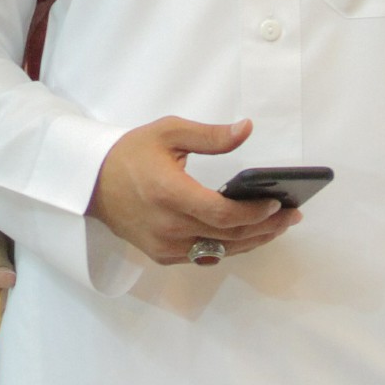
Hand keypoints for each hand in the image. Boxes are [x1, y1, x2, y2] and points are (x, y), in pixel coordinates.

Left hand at [0, 205, 15, 384]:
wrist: (1, 176)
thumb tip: (7, 283)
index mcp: (19, 281)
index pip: (10, 335)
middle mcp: (22, 287)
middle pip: (15, 342)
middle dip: (1, 380)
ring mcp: (20, 283)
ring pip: (14, 331)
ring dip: (3, 365)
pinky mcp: (14, 273)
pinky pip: (13, 311)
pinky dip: (8, 337)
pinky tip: (4, 359)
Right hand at [86, 117, 297, 266]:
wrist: (92, 182)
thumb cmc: (131, 153)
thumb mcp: (169, 132)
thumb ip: (210, 135)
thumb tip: (246, 129)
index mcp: (169, 194)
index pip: (222, 214)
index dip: (255, 213)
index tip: (279, 203)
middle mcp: (168, 226)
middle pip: (229, 237)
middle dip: (266, 228)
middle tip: (292, 216)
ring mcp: (165, 246)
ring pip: (221, 251)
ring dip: (253, 241)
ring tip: (278, 226)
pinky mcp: (162, 255)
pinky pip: (204, 255)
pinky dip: (230, 247)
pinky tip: (248, 235)